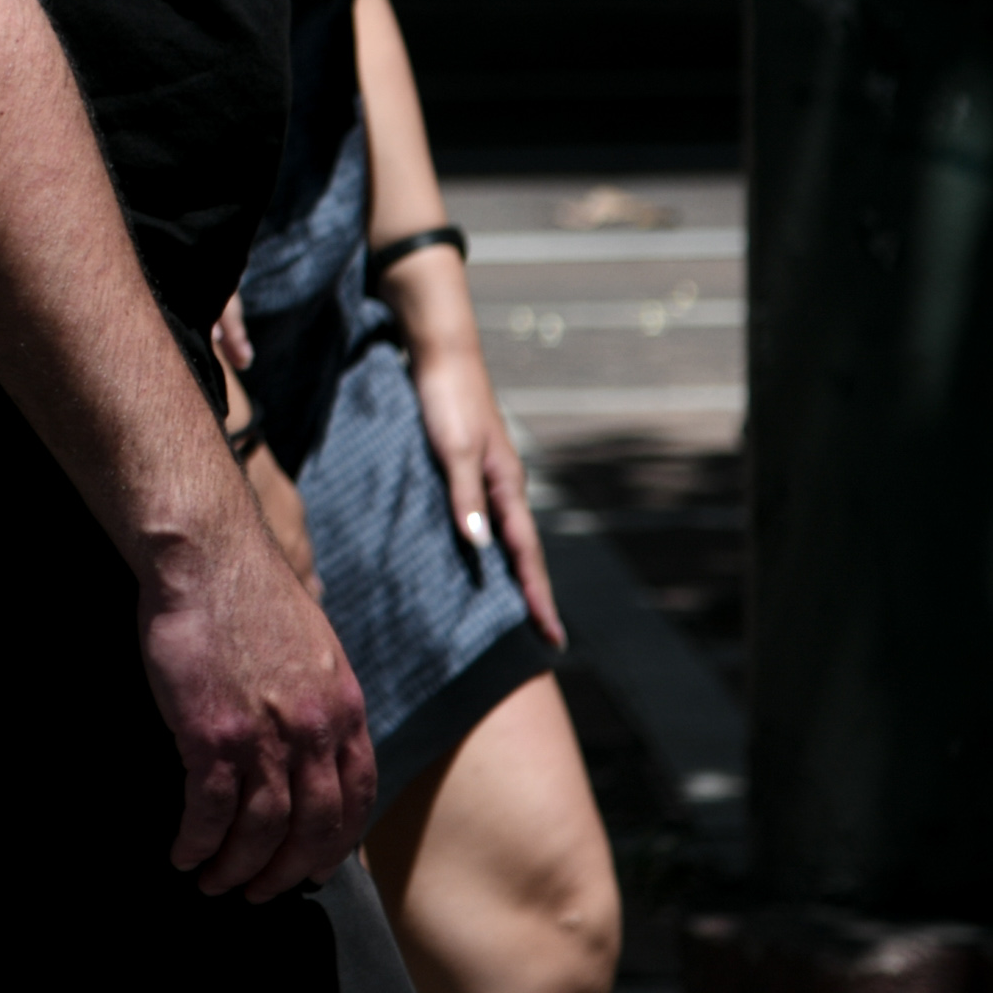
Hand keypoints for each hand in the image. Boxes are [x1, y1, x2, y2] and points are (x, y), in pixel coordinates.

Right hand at [137, 506, 377, 897]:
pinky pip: (211, 809)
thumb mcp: (312, 648)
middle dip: (286, 871)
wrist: (207, 555)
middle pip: (313, 828)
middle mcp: (315, 731)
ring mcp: (266, 735)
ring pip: (262, 829)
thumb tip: (311, 737)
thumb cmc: (247, 593)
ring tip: (212, 882)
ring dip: (237, 867)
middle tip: (258, 892)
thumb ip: (318, 698)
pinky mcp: (213, 733)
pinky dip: (197, 841)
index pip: (357, 798)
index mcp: (345, 710)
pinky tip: (182, 851)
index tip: (314, 867)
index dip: (336, 843)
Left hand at [402, 326, 559, 648]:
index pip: (525, 553)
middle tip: (545, 640)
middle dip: (534, 595)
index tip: (552, 637)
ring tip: (517, 611)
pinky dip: (492, 545)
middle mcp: (504, 484)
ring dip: (515, 573)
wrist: (440, 352)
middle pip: (524, 551)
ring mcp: (489, 475)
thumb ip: (465, 495)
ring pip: (507, 535)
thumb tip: (482, 547)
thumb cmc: (444, 398)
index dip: (537, 596)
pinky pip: (486, 517)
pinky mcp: (469, 465)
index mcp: (506, 485)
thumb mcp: (451, 448)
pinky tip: (480, 556)